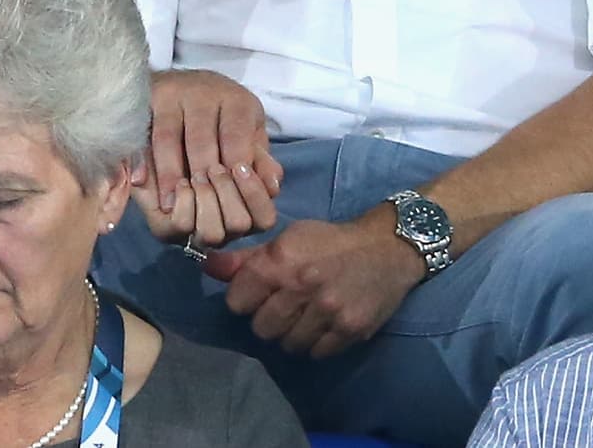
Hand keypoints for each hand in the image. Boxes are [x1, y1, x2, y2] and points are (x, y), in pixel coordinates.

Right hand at [133, 69, 282, 244]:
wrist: (183, 81)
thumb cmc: (222, 117)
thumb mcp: (248, 134)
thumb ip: (260, 161)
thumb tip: (272, 186)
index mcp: (238, 101)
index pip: (236, 140)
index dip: (230, 173)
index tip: (225, 201)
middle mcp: (207, 91)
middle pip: (201, 141)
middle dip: (198, 178)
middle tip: (194, 210)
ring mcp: (175, 91)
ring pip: (170, 138)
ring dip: (169, 174)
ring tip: (169, 205)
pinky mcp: (150, 95)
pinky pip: (144, 132)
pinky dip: (143, 159)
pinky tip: (141, 182)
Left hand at [204, 207, 426, 357]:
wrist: (386, 249)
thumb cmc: (329, 241)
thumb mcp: (288, 238)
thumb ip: (247, 259)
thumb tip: (207, 265)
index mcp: (282, 260)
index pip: (238, 300)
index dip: (243, 299)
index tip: (253, 295)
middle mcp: (303, 287)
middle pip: (261, 328)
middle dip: (266, 320)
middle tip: (281, 307)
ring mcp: (328, 312)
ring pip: (288, 345)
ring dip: (291, 334)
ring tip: (303, 316)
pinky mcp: (349, 332)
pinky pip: (316, 354)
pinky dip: (315, 344)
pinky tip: (322, 325)